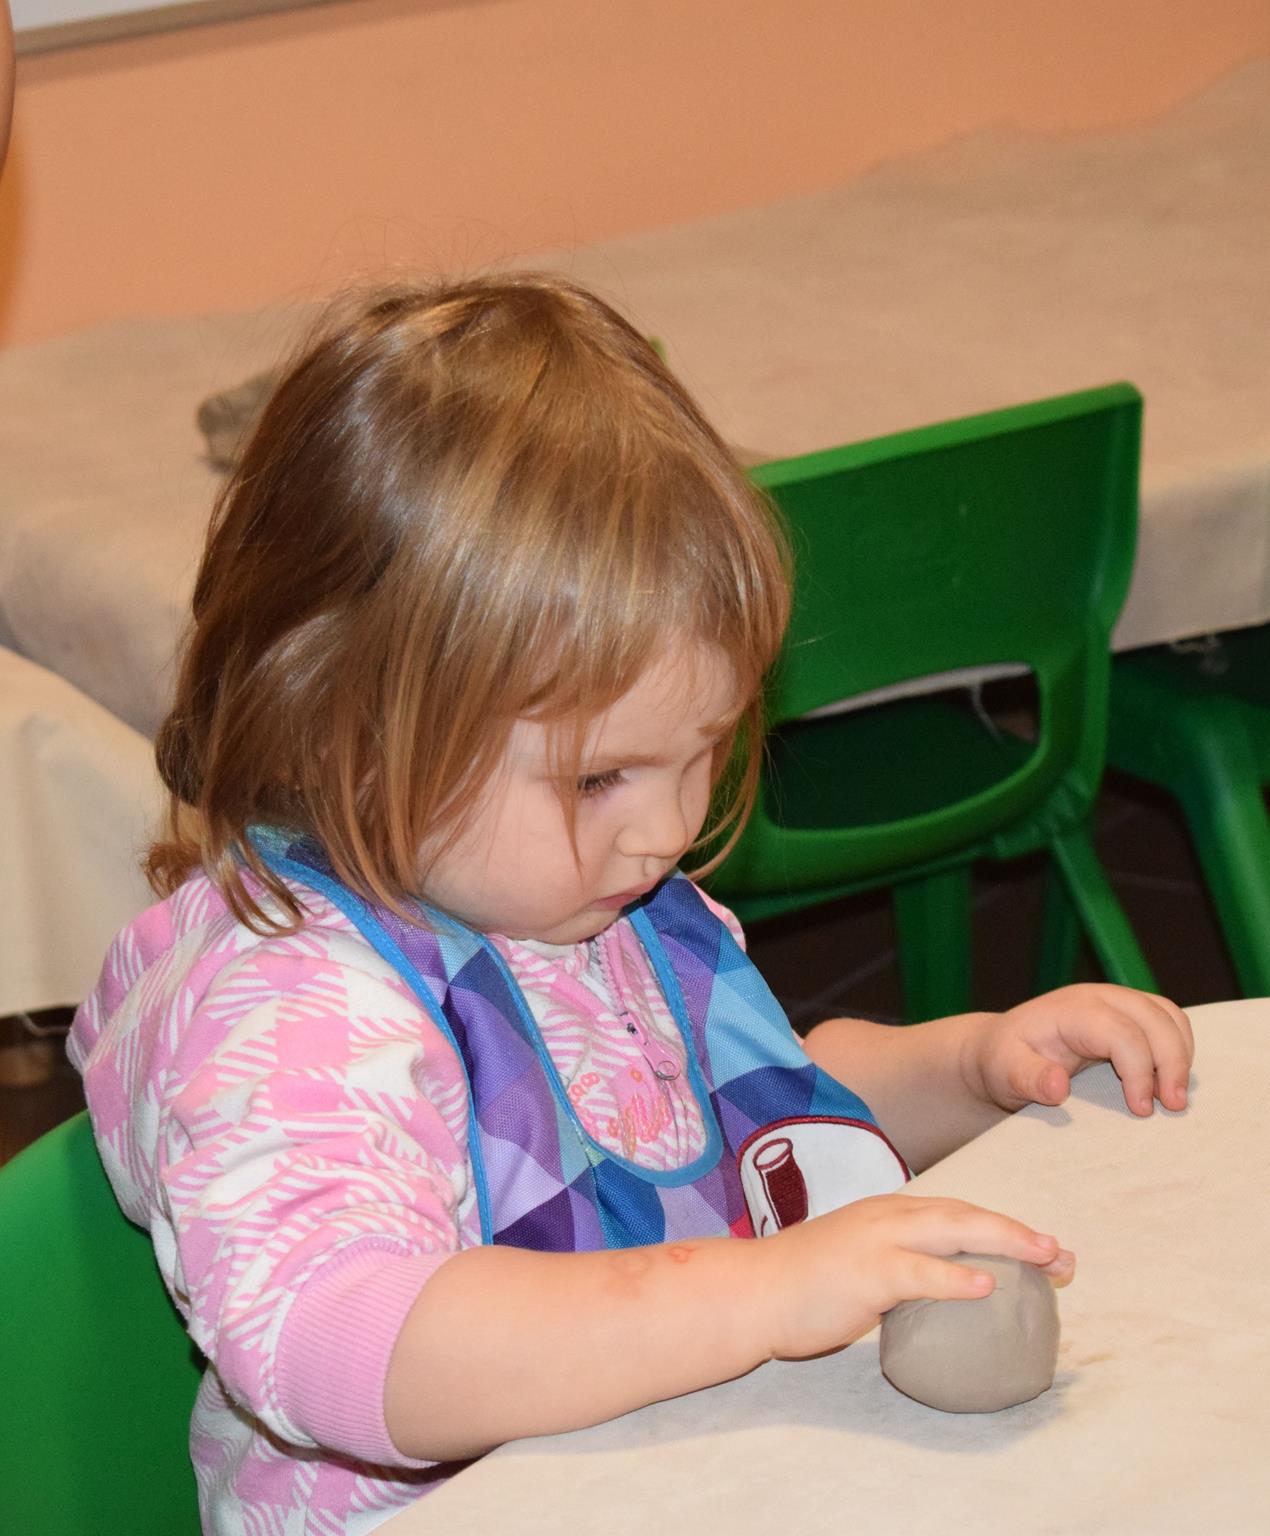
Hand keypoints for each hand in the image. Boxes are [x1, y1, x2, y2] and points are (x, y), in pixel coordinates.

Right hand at [759, 1192, 1071, 1361]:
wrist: (750, 1293)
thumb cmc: (800, 1287)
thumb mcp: (855, 1265)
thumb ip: (895, 1271)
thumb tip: (935, 1298)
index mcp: (886, 1215)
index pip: (955, 1213)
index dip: (1002, 1228)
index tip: (1043, 1250)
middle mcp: (886, 1216)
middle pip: (965, 1214)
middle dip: (1018, 1232)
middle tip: (1062, 1254)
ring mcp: (876, 1240)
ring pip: (952, 1230)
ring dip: (1005, 1242)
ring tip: (1046, 1258)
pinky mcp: (866, 1271)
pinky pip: (919, 1271)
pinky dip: (955, 1275)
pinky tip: (986, 1283)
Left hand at [964, 984, 1193, 1117]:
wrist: (1003, 1048)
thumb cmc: (1004, 1061)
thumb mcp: (1004, 1073)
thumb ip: (1027, 1078)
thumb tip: (1057, 1086)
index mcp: (1069, 1010)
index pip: (1119, 1031)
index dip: (1138, 1069)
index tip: (1141, 1109)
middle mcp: (1098, 998)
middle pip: (1153, 1017)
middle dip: (1171, 1061)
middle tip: (1173, 1106)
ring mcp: (1116, 1002)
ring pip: (1168, 1015)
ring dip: (1180, 1055)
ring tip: (1175, 1098)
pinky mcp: (1129, 1015)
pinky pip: (1168, 1023)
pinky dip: (1178, 1049)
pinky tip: (1169, 1082)